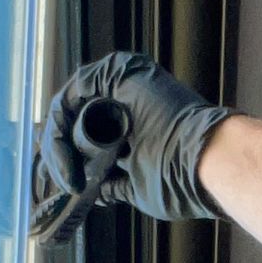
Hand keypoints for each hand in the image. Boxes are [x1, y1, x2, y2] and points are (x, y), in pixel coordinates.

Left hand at [37, 51, 231, 224]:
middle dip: (58, 153)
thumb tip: (94, 189)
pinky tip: (65, 158)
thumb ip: (113, 182)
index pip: (85, 134)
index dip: (66, 158)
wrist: (203, 163)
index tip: (63, 186)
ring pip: (71, 111)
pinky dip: (61, 129)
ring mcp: (121, 84)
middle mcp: (126, 99)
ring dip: (59, 147)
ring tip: (67, 177)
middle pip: (74, 120)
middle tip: (60, 182)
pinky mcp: (114, 73)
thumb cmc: (182, 177)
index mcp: (133, 122)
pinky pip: (71, 97)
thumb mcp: (136, 183)